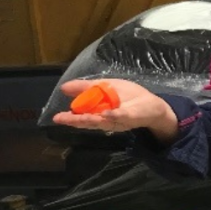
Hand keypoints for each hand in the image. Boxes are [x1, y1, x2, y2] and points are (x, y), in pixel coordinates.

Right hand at [51, 79, 177, 140]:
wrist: (152, 105)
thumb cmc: (128, 96)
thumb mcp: (106, 87)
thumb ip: (86, 87)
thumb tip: (64, 87)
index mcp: (99, 114)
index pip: (82, 117)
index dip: (71, 118)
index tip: (57, 118)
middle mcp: (107, 119)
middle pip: (89, 121)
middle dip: (75, 121)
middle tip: (60, 120)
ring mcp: (119, 119)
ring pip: (102, 121)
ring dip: (91, 119)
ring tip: (78, 119)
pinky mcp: (132, 116)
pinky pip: (121, 116)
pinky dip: (114, 115)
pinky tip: (106, 114)